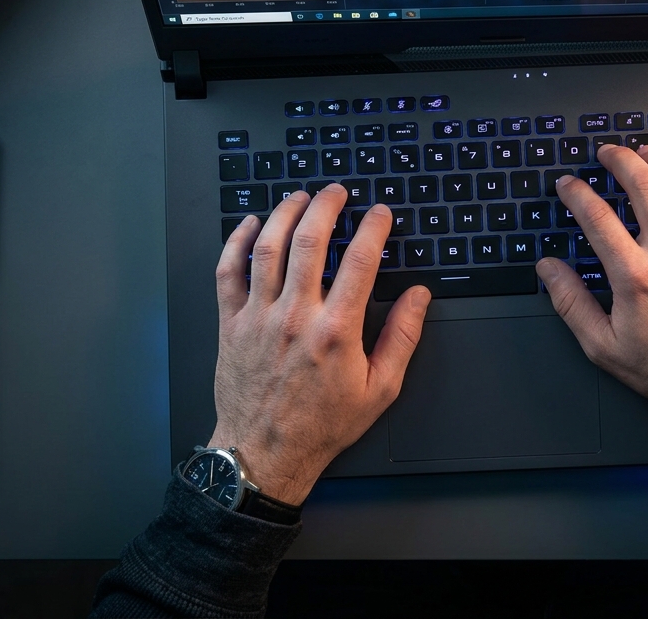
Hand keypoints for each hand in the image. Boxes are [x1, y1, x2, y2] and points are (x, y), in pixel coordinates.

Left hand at [209, 185, 430, 503]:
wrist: (265, 454)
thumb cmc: (323, 425)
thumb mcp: (380, 389)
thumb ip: (402, 337)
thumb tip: (419, 296)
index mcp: (337, 330)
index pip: (361, 261)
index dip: (374, 228)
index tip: (380, 213)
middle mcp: (296, 316)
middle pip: (311, 240)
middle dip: (327, 206)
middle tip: (337, 192)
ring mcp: (259, 317)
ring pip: (268, 247)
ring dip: (285, 213)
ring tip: (299, 197)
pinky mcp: (230, 323)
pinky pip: (228, 271)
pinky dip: (236, 241)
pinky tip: (249, 224)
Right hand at [535, 144, 647, 425]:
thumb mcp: (602, 346)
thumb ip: (571, 302)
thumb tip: (548, 268)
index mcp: (635, 277)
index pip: (597, 217)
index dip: (577, 193)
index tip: (568, 185)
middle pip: (644, 186)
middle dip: (620, 160)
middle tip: (606, 153)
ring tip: (644, 150)